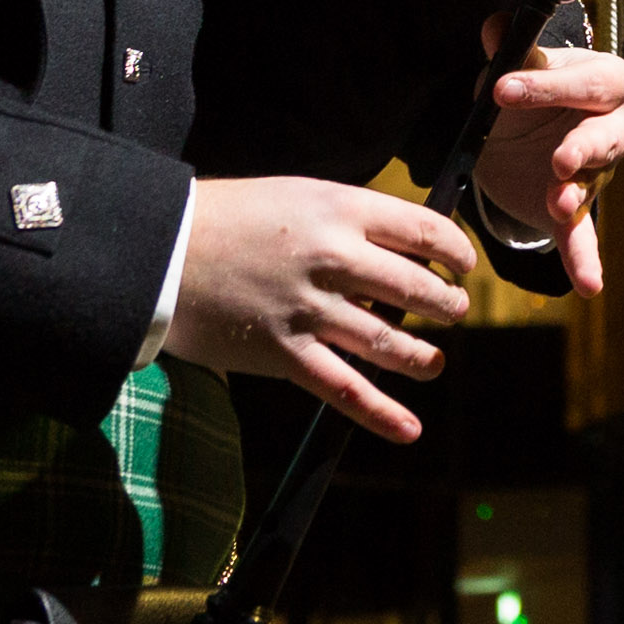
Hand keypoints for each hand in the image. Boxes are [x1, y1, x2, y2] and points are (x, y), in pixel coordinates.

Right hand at [167, 178, 474, 441]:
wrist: (160, 250)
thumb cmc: (229, 218)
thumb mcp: (298, 195)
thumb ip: (348, 220)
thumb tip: (400, 249)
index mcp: (339, 210)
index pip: (424, 231)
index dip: (456, 251)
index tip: (464, 265)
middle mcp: (332, 258)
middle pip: (419, 289)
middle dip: (447, 305)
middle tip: (452, 311)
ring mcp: (310, 309)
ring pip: (391, 342)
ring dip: (423, 356)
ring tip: (434, 361)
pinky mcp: (285, 354)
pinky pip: (346, 389)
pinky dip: (382, 414)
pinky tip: (409, 429)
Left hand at [478, 26, 623, 300]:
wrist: (527, 130)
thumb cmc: (531, 87)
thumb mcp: (519, 67)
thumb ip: (512, 53)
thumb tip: (495, 26)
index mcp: (608, 81)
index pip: (583, 83)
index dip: (544, 87)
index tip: (502, 89)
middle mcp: (616, 127)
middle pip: (605, 136)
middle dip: (583, 148)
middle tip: (559, 159)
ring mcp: (600, 172)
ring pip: (593, 183)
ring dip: (575, 195)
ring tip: (558, 204)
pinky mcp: (578, 210)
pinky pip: (583, 236)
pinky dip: (585, 261)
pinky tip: (589, 286)